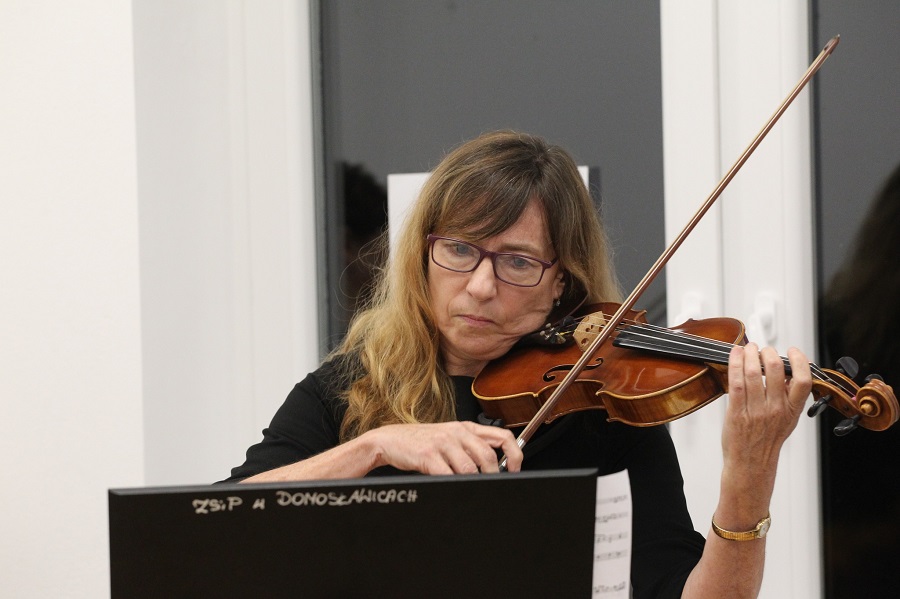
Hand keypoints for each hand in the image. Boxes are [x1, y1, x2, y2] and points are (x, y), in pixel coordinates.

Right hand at [365, 421, 522, 474]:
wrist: (390, 440)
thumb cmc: (422, 443)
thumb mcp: (450, 439)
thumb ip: (471, 448)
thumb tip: (494, 468)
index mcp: (466, 428)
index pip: (502, 436)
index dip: (514, 455)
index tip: (515, 469)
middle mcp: (457, 432)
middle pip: (488, 456)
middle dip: (493, 475)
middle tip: (490, 485)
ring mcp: (443, 442)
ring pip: (470, 468)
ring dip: (473, 481)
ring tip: (469, 487)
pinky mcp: (428, 454)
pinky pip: (448, 474)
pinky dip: (454, 483)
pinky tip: (452, 485)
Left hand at [718, 343, 812, 512]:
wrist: (750, 465)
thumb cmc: (767, 441)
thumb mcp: (788, 419)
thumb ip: (790, 396)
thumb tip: (792, 369)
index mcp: (792, 410)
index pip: (803, 380)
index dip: (800, 361)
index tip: (792, 351)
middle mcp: (776, 409)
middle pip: (776, 370)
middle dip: (768, 353)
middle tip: (763, 350)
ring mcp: (756, 411)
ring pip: (754, 373)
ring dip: (749, 354)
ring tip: (748, 348)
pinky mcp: (737, 412)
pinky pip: (736, 382)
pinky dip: (734, 364)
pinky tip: (735, 355)